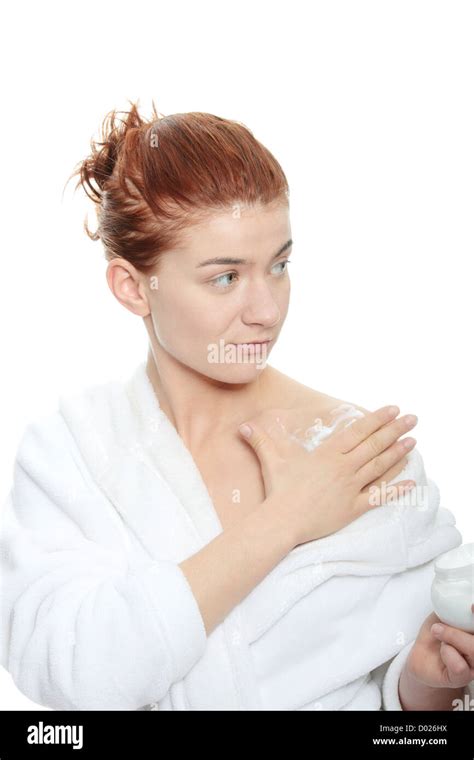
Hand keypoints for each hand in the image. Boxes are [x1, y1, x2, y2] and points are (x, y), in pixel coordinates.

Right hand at [237, 404, 417, 544]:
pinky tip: (410, 482)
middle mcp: (344, 468)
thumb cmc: (279, 490)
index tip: (393, 409)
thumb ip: (261, 440)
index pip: (358, 432)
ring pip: (380, 467)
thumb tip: (244, 426)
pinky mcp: (353, 508)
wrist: (283, 521)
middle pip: (374, 445)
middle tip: (413, 419)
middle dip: (395, 430)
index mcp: (328, 454)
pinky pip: (378, 497)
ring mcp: (351, 488)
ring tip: (413, 442)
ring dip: (398, 454)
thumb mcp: (271, 460)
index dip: (377, 419)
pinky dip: (395, 489)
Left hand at [405, 610, 473, 689]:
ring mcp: (473, 666)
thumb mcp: (444, 613)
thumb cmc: (436, 632)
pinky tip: (442, 650)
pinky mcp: (461, 679)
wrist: (421, 653)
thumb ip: (455, 607)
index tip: (471, 607)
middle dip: (459, 630)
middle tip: (439, 626)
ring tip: (438, 633)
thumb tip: (463, 599)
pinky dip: (447, 653)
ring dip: (452, 637)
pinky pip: (459, 666)